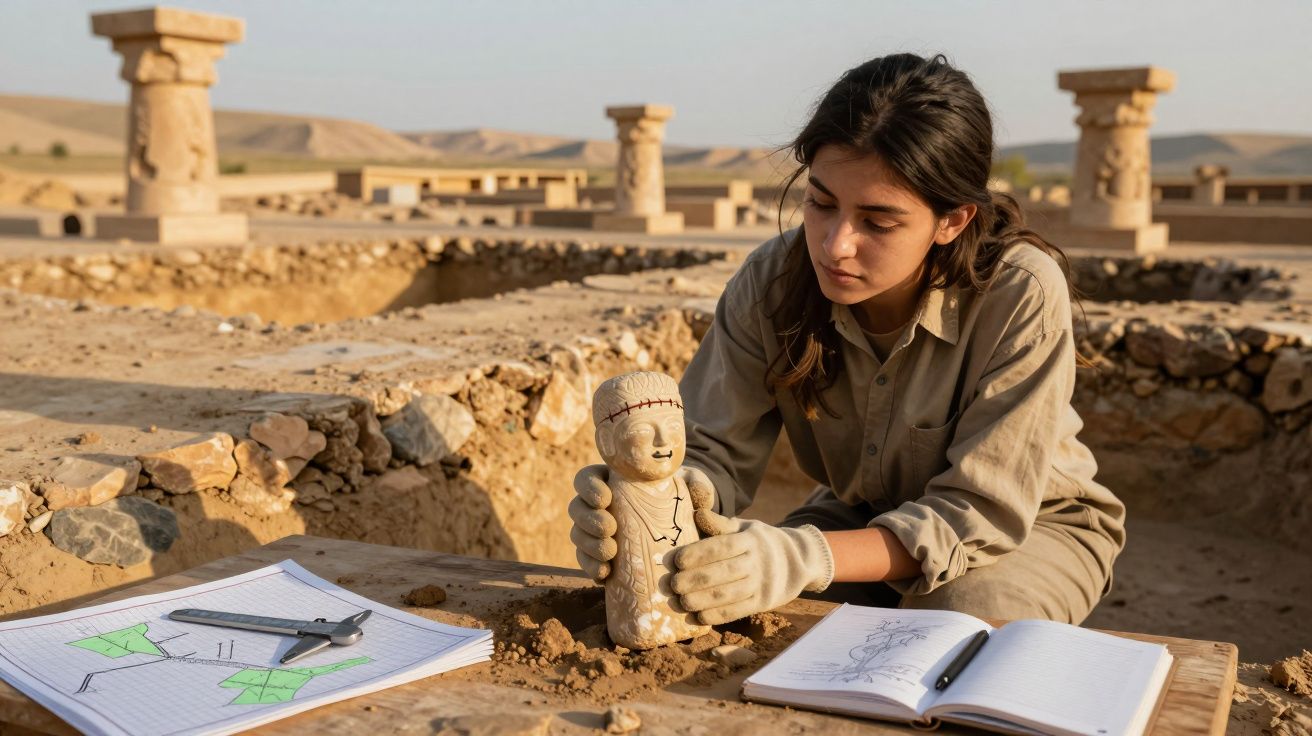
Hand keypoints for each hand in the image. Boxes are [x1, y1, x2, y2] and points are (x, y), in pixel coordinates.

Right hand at [569, 464, 717, 582]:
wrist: (687, 535)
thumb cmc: (684, 503)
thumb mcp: (694, 489)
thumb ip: (698, 485)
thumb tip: (700, 496)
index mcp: (612, 481)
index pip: (586, 478)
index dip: (589, 487)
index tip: (607, 497)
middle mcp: (598, 507)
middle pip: (576, 508)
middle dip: (589, 518)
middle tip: (611, 527)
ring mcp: (595, 534)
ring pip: (577, 536)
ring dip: (589, 544)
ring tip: (611, 551)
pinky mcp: (599, 559)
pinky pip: (585, 563)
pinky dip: (591, 567)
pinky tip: (605, 573)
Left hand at [670, 511, 833, 624]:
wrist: (799, 561)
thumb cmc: (760, 541)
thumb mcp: (745, 527)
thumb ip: (721, 524)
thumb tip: (697, 513)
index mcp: (751, 539)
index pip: (723, 546)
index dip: (698, 553)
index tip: (677, 560)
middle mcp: (759, 562)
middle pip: (724, 572)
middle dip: (695, 580)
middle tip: (672, 584)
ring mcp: (763, 584)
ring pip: (729, 594)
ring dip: (702, 600)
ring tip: (680, 602)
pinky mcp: (763, 603)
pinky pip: (737, 611)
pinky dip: (716, 615)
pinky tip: (697, 616)